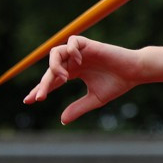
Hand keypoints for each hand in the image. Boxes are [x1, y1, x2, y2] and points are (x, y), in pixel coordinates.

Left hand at [23, 35, 139, 123]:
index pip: (52, 80)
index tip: (28, 101)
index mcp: (74, 72)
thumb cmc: (117, 84)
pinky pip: (72, 41)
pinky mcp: (89, 44)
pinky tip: (77, 63)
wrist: (134, 73)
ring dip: (54, 66)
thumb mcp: (94, 100)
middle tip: (40, 97)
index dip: (40, 89)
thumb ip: (78, 108)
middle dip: (44, 84)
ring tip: (62, 79)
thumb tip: (62, 120)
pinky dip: (70, 50)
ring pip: (56, 53)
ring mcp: (80, 52)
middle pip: (51, 69)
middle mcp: (74, 61)